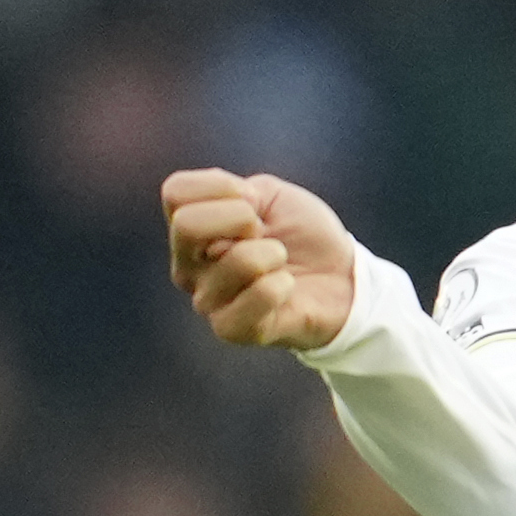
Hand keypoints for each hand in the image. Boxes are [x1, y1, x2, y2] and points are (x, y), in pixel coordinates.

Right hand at [162, 168, 356, 349]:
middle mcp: (188, 266)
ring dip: (274, 253)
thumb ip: (237, 192)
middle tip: (263, 232)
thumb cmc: (300, 233)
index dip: (223, 185)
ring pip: (237, 260)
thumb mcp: (270, 195)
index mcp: (190, 230)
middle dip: (242, 217)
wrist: (339, 275)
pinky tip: (285, 288)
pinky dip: (283, 284)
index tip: (253, 201)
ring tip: (280, 263)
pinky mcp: (232, 330)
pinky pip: (259, 295)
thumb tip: (231, 212)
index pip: (176, 192)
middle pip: (187, 225)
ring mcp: (207, 301)